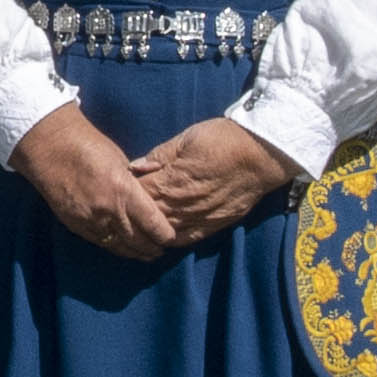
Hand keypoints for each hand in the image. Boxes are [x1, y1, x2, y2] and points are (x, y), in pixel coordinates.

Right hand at [17, 105, 179, 262]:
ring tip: (145, 255)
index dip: (165, 236)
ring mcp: (91, 221)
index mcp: (125, 191)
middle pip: (138, 241)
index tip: (170, 238)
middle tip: (160, 251)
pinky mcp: (75, 225)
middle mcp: (110, 211)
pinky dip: (114, 247)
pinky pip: (100, 243)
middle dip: (151, 249)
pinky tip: (121, 247)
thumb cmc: (89, 146)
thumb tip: (154, 187)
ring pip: (119, 247)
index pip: (153, 224)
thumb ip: (137, 180)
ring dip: (134, 253)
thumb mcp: (121, 160)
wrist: (50, 148)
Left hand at [130, 118, 298, 245]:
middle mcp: (181, 204)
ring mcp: (196, 218)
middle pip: (147, 215)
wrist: (260, 155)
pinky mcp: (212, 226)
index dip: (124, 193)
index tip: (115, 190)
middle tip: (120, 211)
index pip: (138, 193)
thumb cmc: (223, 140)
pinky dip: (169, 239)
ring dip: (148, 229)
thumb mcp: (187, 138)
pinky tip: (160, 236)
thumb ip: (159, 155)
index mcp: (171, 180)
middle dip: (132, 214)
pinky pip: (185, 239)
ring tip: (135, 226)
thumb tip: (134, 166)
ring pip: (162, 230)